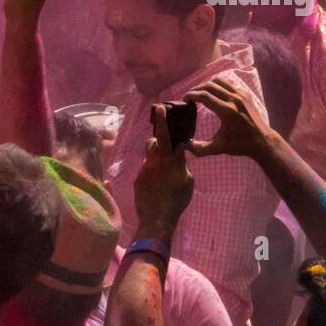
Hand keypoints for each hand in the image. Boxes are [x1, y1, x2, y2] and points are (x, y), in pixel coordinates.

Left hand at [133, 104, 193, 233]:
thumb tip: (179, 155)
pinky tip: (157, 185)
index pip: (166, 135)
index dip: (163, 120)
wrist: (157, 218)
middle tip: (166, 149)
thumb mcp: (188, 181)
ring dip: (155, 156)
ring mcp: (144, 169)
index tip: (160, 107)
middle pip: (153, 142)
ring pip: (148, 155)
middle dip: (159, 141)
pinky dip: (151, 172)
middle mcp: (154, 161)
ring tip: (163, 171)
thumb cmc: (177, 200)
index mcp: (169, 160)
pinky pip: (145, 169)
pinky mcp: (137, 179)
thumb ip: (182, 164)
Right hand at [184, 76, 272, 160]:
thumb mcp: (217, 149)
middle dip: (196, 89)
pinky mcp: (245, 93)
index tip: (184, 100)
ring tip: (199, 93)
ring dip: (206, 85)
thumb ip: (199, 149)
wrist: (262, 141)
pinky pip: (227, 83)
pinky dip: (216, 85)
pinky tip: (211, 93)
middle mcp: (235, 100)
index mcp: (228, 112)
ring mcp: (241, 95)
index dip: (191, 95)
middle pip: (209, 86)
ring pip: (218, 81)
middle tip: (189, 97)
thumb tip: (183, 145)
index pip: (204, 96)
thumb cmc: (239, 145)